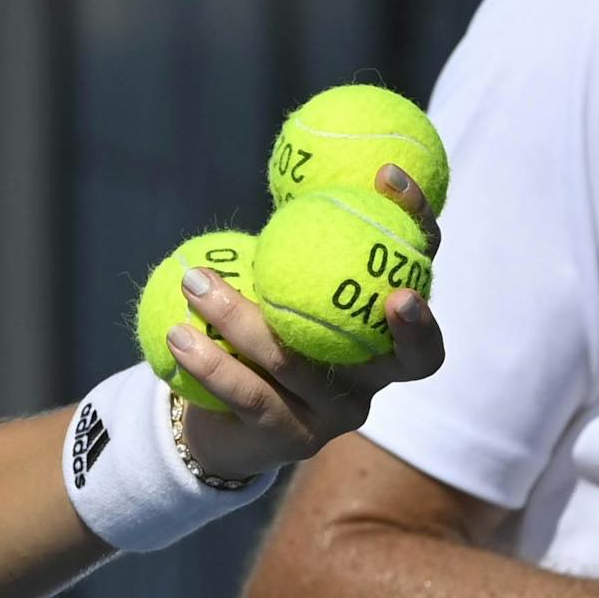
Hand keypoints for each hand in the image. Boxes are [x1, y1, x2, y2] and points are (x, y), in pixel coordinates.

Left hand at [162, 165, 447, 483]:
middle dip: (412, 322)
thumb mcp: (279, 277)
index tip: (388, 175)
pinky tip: (177, 334)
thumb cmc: (258, 328)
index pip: (422, 268)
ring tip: (194, 281)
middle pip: (403, 351)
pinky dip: (210, 362)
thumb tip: (289, 157)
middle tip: (393, 292)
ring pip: (297, 363)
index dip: (420, 226)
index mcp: (384, 326)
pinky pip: (250, 395)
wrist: (221, 418)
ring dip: (238, 318)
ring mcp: (338, 414)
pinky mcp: (293, 439)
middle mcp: (375, 376)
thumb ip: (297, 236)